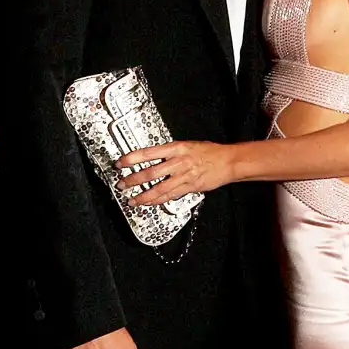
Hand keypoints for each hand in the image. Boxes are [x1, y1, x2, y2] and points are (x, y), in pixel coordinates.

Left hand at [116, 140, 234, 205]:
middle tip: (121, 185)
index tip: (121, 163)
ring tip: (132, 200)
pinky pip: (170, 195)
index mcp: (176, 148)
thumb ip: (170, 152)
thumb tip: (153, 157)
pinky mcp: (190, 187)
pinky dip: (158, 200)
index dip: (132, 158)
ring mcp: (184, 176)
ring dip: (143, 195)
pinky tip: (149, 203)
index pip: (149, 153)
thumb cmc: (209, 151)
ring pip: (159, 188)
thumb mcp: (187, 145)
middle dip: (133, 180)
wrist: (228, 161)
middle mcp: (179, 161)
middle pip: (151, 172)